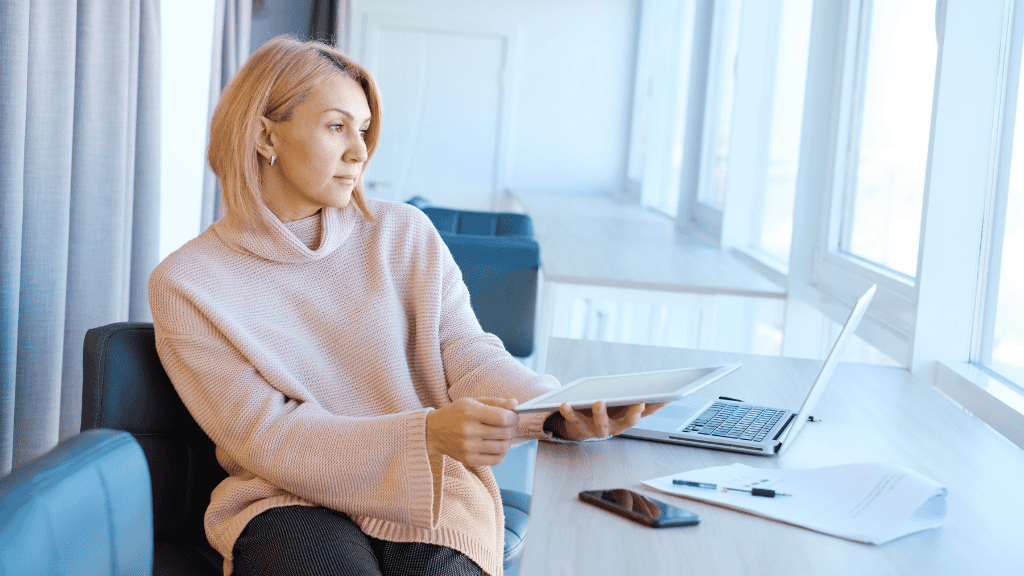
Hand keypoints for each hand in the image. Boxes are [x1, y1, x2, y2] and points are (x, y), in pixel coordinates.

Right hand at [425, 397, 518, 465]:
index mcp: (470, 412)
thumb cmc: (457, 413)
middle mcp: (468, 430)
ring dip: (508, 441)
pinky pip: (495, 460)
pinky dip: (502, 453)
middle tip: (511, 425)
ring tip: (504, 436)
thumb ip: (496, 402)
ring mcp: (468, 447)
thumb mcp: (473, 402)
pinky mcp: (468, 459)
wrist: (434, 431)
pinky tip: (498, 446)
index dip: (513, 417)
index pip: (502, 418)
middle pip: (504, 433)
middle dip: (513, 428)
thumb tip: (515, 403)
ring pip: (502, 447)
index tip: (513, 416)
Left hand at [548, 401, 668, 441]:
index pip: (647, 412)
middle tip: (639, 403)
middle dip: (634, 413)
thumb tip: (664, 390)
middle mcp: (616, 427)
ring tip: (599, 401)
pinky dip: (569, 411)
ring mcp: (597, 429)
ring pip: (601, 425)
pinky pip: (573, 419)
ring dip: (601, 414)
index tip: (666, 397)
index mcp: (628, 418)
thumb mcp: (622, 405)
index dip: (656, 406)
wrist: (578, 426)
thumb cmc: (605, 411)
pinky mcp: (578, 426)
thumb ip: (639, 399)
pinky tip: (565, 402)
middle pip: (628, 422)